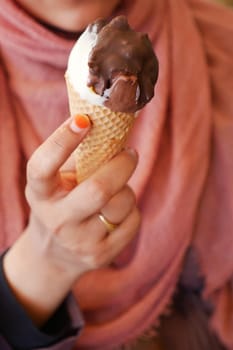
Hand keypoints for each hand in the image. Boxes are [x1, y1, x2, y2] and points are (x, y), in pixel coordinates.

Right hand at [4, 115, 139, 324]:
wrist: (54, 255)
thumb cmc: (61, 204)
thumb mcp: (56, 183)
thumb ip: (76, 159)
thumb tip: (110, 124)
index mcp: (41, 194)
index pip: (43, 166)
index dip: (62, 140)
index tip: (83, 120)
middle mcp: (56, 220)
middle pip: (99, 189)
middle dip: (122, 165)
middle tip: (130, 154)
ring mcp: (79, 242)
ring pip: (122, 203)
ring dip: (126, 190)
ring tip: (118, 190)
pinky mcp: (100, 255)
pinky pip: (132, 221)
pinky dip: (131, 211)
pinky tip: (118, 213)